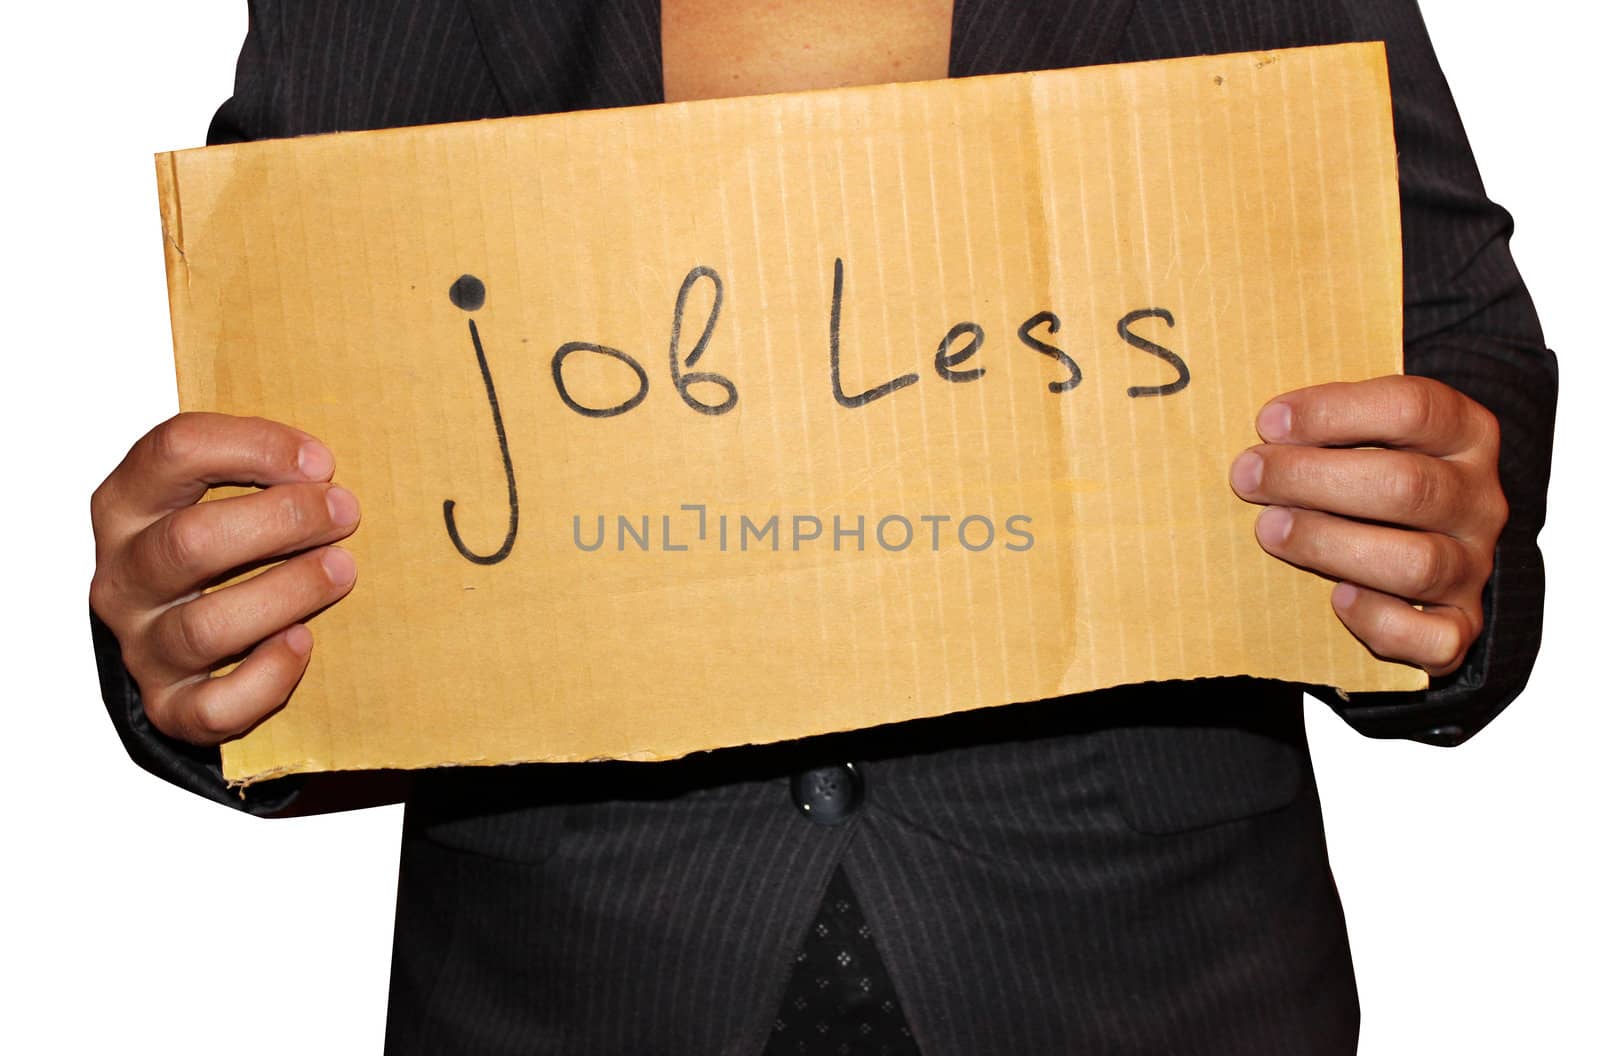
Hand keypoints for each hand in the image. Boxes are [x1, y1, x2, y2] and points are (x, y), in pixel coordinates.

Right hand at [89, 413, 360, 744]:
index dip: (254, 446)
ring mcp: (143, 645)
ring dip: (288, 592)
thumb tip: (325, 467)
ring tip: (341, 569)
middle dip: (282, 521)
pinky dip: (267, 676)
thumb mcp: (214, 494)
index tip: (321, 462)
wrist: (179, 645)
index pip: (174, 451)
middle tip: (345, 513)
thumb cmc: (215, 553)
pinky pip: (214, 706)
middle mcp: (124, 576)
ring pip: (207, 626)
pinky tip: (302, 643)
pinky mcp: (169, 705)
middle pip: (190, 541)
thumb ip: (257, 471)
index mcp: (128, 505)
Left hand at [1228, 376, 1506, 676]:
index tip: (1271, 421)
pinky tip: (1337, 598)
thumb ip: (1327, 427)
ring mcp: (1473, 566)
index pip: (1415, 409)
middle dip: (1314, 478)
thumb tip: (1262, 428)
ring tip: (1271, 529)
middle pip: (1408, 485)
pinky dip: (1380, 620)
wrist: (1423, 553)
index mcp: (1466, 436)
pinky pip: (1433, 637)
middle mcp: (1478, 501)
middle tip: (1250, 476)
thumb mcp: (1366, 435)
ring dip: (1330, 543)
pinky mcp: (1460, 625)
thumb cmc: (1374, 479)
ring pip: (1416, 561)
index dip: (1337, 411)